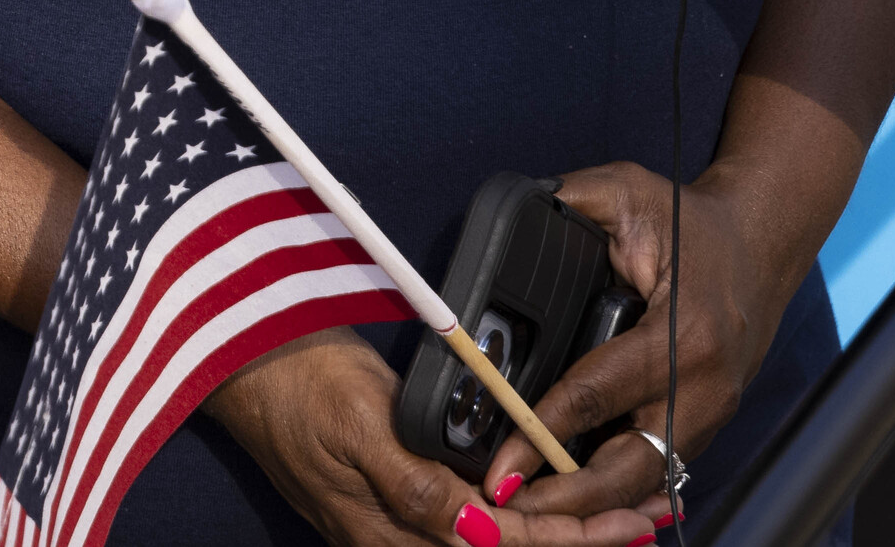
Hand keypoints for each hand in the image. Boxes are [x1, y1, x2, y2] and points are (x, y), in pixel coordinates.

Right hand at [200, 331, 657, 544]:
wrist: (243, 366)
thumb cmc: (297, 384)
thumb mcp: (354, 425)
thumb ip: (413, 485)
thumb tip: (475, 527)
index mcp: (395, 528)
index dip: (568, 539)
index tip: (626, 523)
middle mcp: (402, 540)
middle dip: (582, 540)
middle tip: (651, 520)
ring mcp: (401, 526)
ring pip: (498, 543)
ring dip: (562, 531)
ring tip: (625, 518)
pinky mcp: (402, 505)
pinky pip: (478, 526)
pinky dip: (528, 518)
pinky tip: (557, 505)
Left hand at [481, 163, 818, 531]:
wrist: (763, 243)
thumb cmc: (694, 220)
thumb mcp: (630, 191)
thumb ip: (571, 201)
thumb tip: (516, 211)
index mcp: (683, 336)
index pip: (597, 394)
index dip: (541, 433)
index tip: (501, 465)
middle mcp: (702, 388)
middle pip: (629, 467)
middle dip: (568, 499)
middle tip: (508, 511)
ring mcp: (709, 414)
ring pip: (645, 480)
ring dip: (589, 504)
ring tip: (529, 515)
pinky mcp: (705, 424)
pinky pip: (658, 469)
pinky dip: (617, 492)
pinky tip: (575, 505)